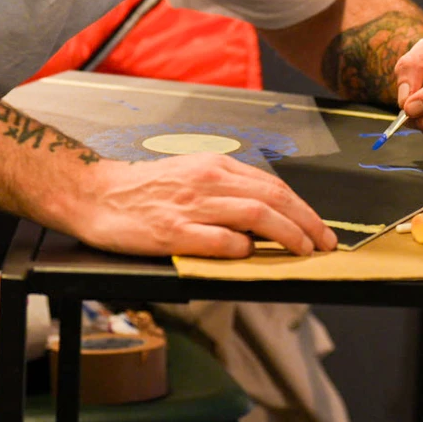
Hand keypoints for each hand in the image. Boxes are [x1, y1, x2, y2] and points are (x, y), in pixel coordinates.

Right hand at [81, 153, 338, 258]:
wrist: (97, 194)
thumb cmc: (146, 189)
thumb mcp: (192, 175)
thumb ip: (226, 190)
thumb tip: (264, 214)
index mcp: (215, 166)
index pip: (272, 185)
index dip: (302, 207)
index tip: (320, 226)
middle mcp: (208, 181)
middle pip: (272, 199)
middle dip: (306, 222)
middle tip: (326, 242)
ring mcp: (192, 206)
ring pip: (255, 215)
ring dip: (287, 234)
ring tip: (304, 250)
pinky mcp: (173, 232)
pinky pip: (218, 240)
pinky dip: (240, 247)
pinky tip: (251, 254)